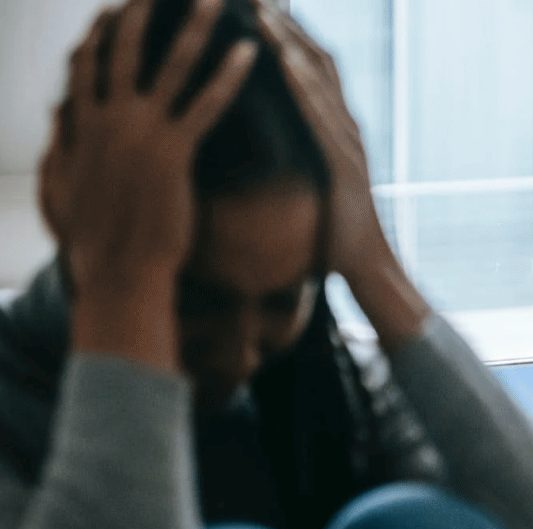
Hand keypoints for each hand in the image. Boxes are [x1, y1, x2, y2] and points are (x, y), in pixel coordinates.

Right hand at [44, 0, 255, 367]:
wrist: (118, 274)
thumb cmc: (94, 241)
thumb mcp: (64, 187)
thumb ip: (62, 146)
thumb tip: (58, 117)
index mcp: (82, 126)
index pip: (87, 64)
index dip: (101, 32)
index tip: (115, 6)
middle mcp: (107, 120)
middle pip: (123, 50)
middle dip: (142, 10)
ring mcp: (139, 134)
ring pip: (169, 66)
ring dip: (193, 27)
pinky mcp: (172, 153)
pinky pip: (206, 105)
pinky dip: (227, 75)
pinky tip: (249, 53)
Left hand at [254, 1, 392, 281]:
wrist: (366, 267)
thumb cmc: (333, 231)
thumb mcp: (309, 180)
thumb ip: (295, 152)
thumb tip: (261, 136)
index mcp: (334, 126)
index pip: (309, 64)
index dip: (284, 30)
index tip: (254, 3)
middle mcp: (345, 124)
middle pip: (315, 57)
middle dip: (284, 22)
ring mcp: (348, 142)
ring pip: (319, 79)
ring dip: (289, 42)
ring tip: (261, 10)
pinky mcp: (344, 163)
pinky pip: (321, 116)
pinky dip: (303, 85)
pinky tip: (283, 61)